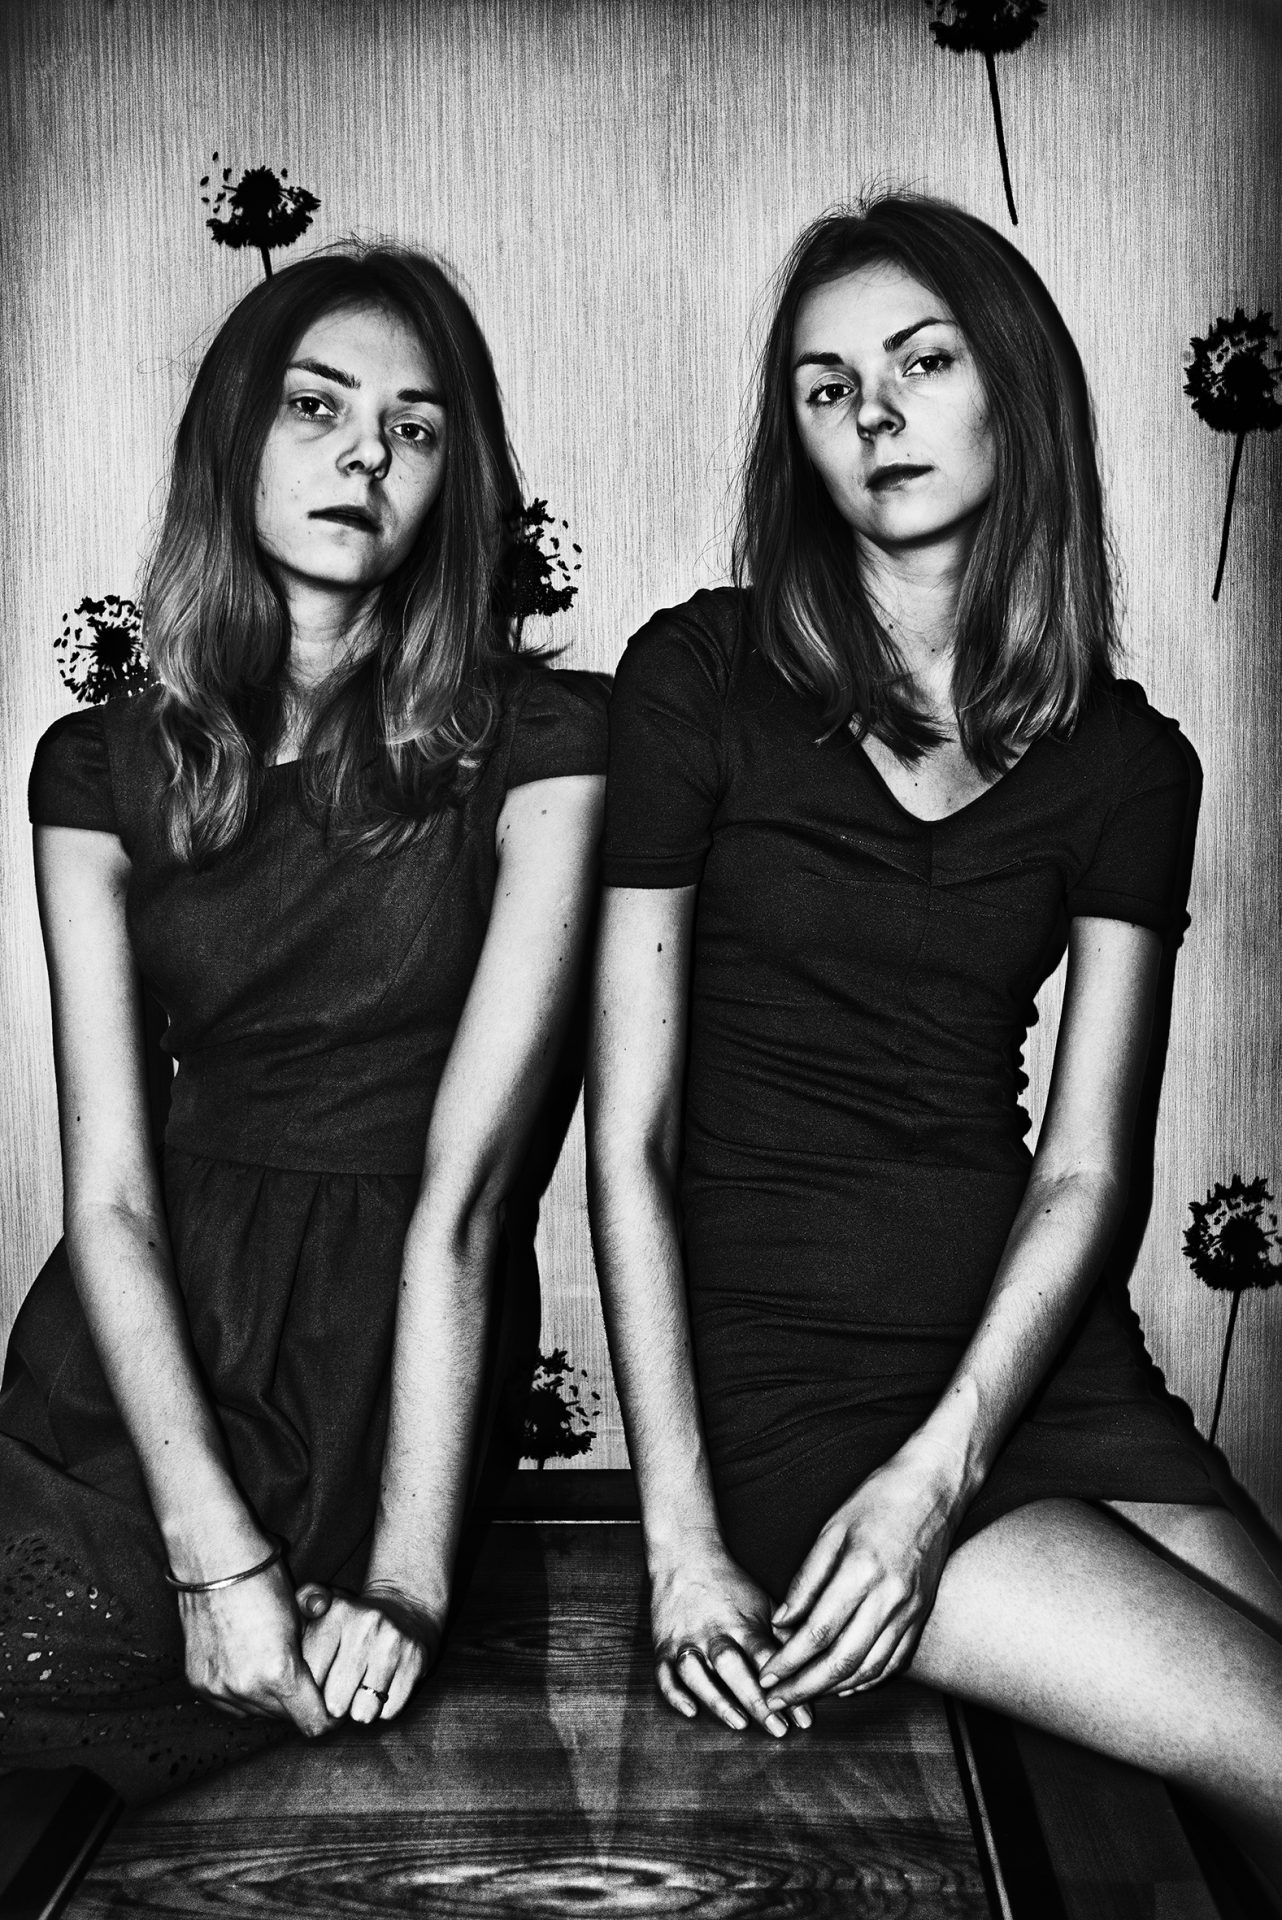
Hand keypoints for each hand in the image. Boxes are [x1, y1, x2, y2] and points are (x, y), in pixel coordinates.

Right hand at [178, 1561, 332, 1735]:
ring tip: (276, 1670)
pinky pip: (230, 1703)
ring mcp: (218, 1688)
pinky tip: (251, 1668)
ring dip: (270, 1699)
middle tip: (305, 1682)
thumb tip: (317, 1687)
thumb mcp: (300, 1620)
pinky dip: (244, 1693)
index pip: (313, 1723)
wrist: (215, 1559)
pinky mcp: (199, 1682)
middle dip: (298, 1704)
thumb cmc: (265, 1580)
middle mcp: (246, 1688)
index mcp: (278, 1672)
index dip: (328, 1718)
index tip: (333, 1707)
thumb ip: (308, 1661)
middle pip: (284, 1720)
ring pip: (256, 1713)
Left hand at [296, 1581, 440, 1724]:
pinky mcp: (415, 1661)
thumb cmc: (353, 1621)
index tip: (318, 1681)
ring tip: (362, 1688)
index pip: (308, 1678)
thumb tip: (313, 1607)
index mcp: (336, 1613)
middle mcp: (365, 1626)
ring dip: (360, 1710)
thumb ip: (305, 1600)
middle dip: (335, 1704)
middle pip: (334, 1702)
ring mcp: (392, 1644)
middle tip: (341, 1687)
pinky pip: (389, 1712)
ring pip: (362, 1713)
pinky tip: (384, 1686)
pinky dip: (384, 1709)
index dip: (309, 1690)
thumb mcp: (325, 1605)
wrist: (406, 1609)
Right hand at [650, 1540, 811, 1736]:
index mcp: (742, 1622)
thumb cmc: (731, 1585)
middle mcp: (713, 1632)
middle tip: (778, 1730)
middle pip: (732, 1667)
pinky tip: (691, 1711)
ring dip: (717, 1699)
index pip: (766, 1656)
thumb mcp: (763, 1604)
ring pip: (696, 1673)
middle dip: (755, 1700)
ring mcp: (685, 1640)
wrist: (685, 1556)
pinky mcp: (663, 1647)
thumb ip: (784, 1637)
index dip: (784, 1685)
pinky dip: (675, 1695)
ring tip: (739, 1723)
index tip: (803, 1718)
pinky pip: (664, 1674)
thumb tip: (813, 1669)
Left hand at [758, 1439, 964, 1706]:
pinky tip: (845, 1685)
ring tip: (804, 1696)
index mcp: (861, 1572)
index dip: (788, 1661)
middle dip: (805, 1687)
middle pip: (842, 1661)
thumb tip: (781, 1623)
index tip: (765, 1676)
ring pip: (869, 1669)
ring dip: (834, 1690)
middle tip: (777, 1700)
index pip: (817, 1632)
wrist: (933, 1487)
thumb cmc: (877, 1500)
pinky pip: (894, 1662)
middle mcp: (889, 1598)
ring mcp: (910, 1611)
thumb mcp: (831, 1530)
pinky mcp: (922, 1615)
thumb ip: (805, 1580)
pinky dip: (867, 1681)